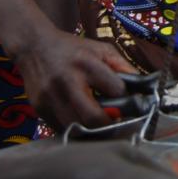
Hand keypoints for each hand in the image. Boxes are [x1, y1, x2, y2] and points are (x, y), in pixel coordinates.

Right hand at [11, 28, 135, 129]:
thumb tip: (143, 87)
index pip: (115, 90)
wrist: (34, 47)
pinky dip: (75, 129)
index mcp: (86, 64)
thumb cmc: (73, 49)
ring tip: (101, 125)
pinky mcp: (40, 109)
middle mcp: (67, 81)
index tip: (129, 104)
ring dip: (92, 131)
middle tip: (116, 123)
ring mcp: (50, 97)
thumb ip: (123, 67)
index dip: (125, 99)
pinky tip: (82, 123)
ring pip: (77, 127)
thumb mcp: (101, 49)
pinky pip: (61, 129)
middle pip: (93, 117)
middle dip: (109, 125)